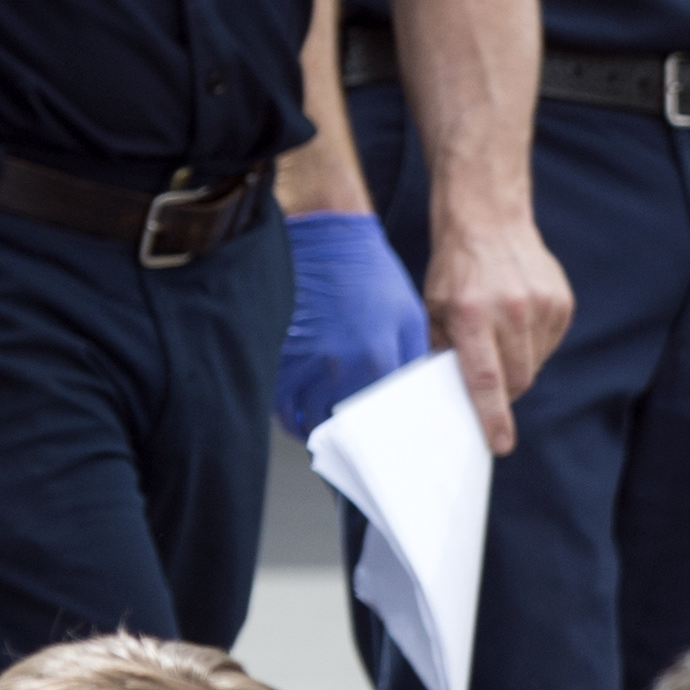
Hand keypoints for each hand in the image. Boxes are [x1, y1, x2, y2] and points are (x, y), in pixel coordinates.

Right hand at [277, 210, 431, 437]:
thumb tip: (413, 397)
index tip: (393, 451)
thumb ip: (410, 361)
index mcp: (378, 361)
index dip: (390, 438)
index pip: (388, 420)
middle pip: (347, 428)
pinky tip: (300, 415)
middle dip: (355, 443)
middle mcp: (338, 369)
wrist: (325, 238)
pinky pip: (280, 403)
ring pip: (307, 421)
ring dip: (318, 433)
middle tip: (362, 451)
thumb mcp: (409, 317)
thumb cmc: (369, 275)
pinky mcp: (276, 357)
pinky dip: (289, 415)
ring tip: (330, 437)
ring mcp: (303, 365)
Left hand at [420, 206, 572, 455]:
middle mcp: (510, 310)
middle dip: (504, 390)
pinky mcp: (562, 302)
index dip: (493, 416)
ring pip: (536, 364)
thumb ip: (440, 348)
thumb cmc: (455, 268)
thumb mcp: (432, 306)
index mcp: (471, 314)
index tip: (500, 444)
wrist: (489, 220)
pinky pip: (550, 345)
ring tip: (501, 337)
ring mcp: (542, 306)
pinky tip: (518, 321)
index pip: (486, 379)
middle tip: (489, 378)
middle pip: (517, 378)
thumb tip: (441, 393)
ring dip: (519, 364)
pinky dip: (534, 345)